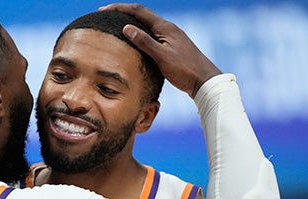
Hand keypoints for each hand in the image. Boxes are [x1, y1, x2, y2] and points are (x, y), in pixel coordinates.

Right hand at [101, 3, 221, 96]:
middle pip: (142, 14)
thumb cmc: (185, 70)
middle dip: (123, 13)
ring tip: (117, 26)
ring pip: (147, 24)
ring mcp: (171, 36)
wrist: (205, 80)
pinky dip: (140, 33)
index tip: (103, 10)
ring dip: (132, 22)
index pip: (138, 11)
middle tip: (106, 15)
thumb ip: (145, 42)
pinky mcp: (173, 46)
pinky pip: (152, 34)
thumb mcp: (162, 57)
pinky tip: (136, 41)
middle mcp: (168, 28)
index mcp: (165, 27)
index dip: (119, 8)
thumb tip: (126, 28)